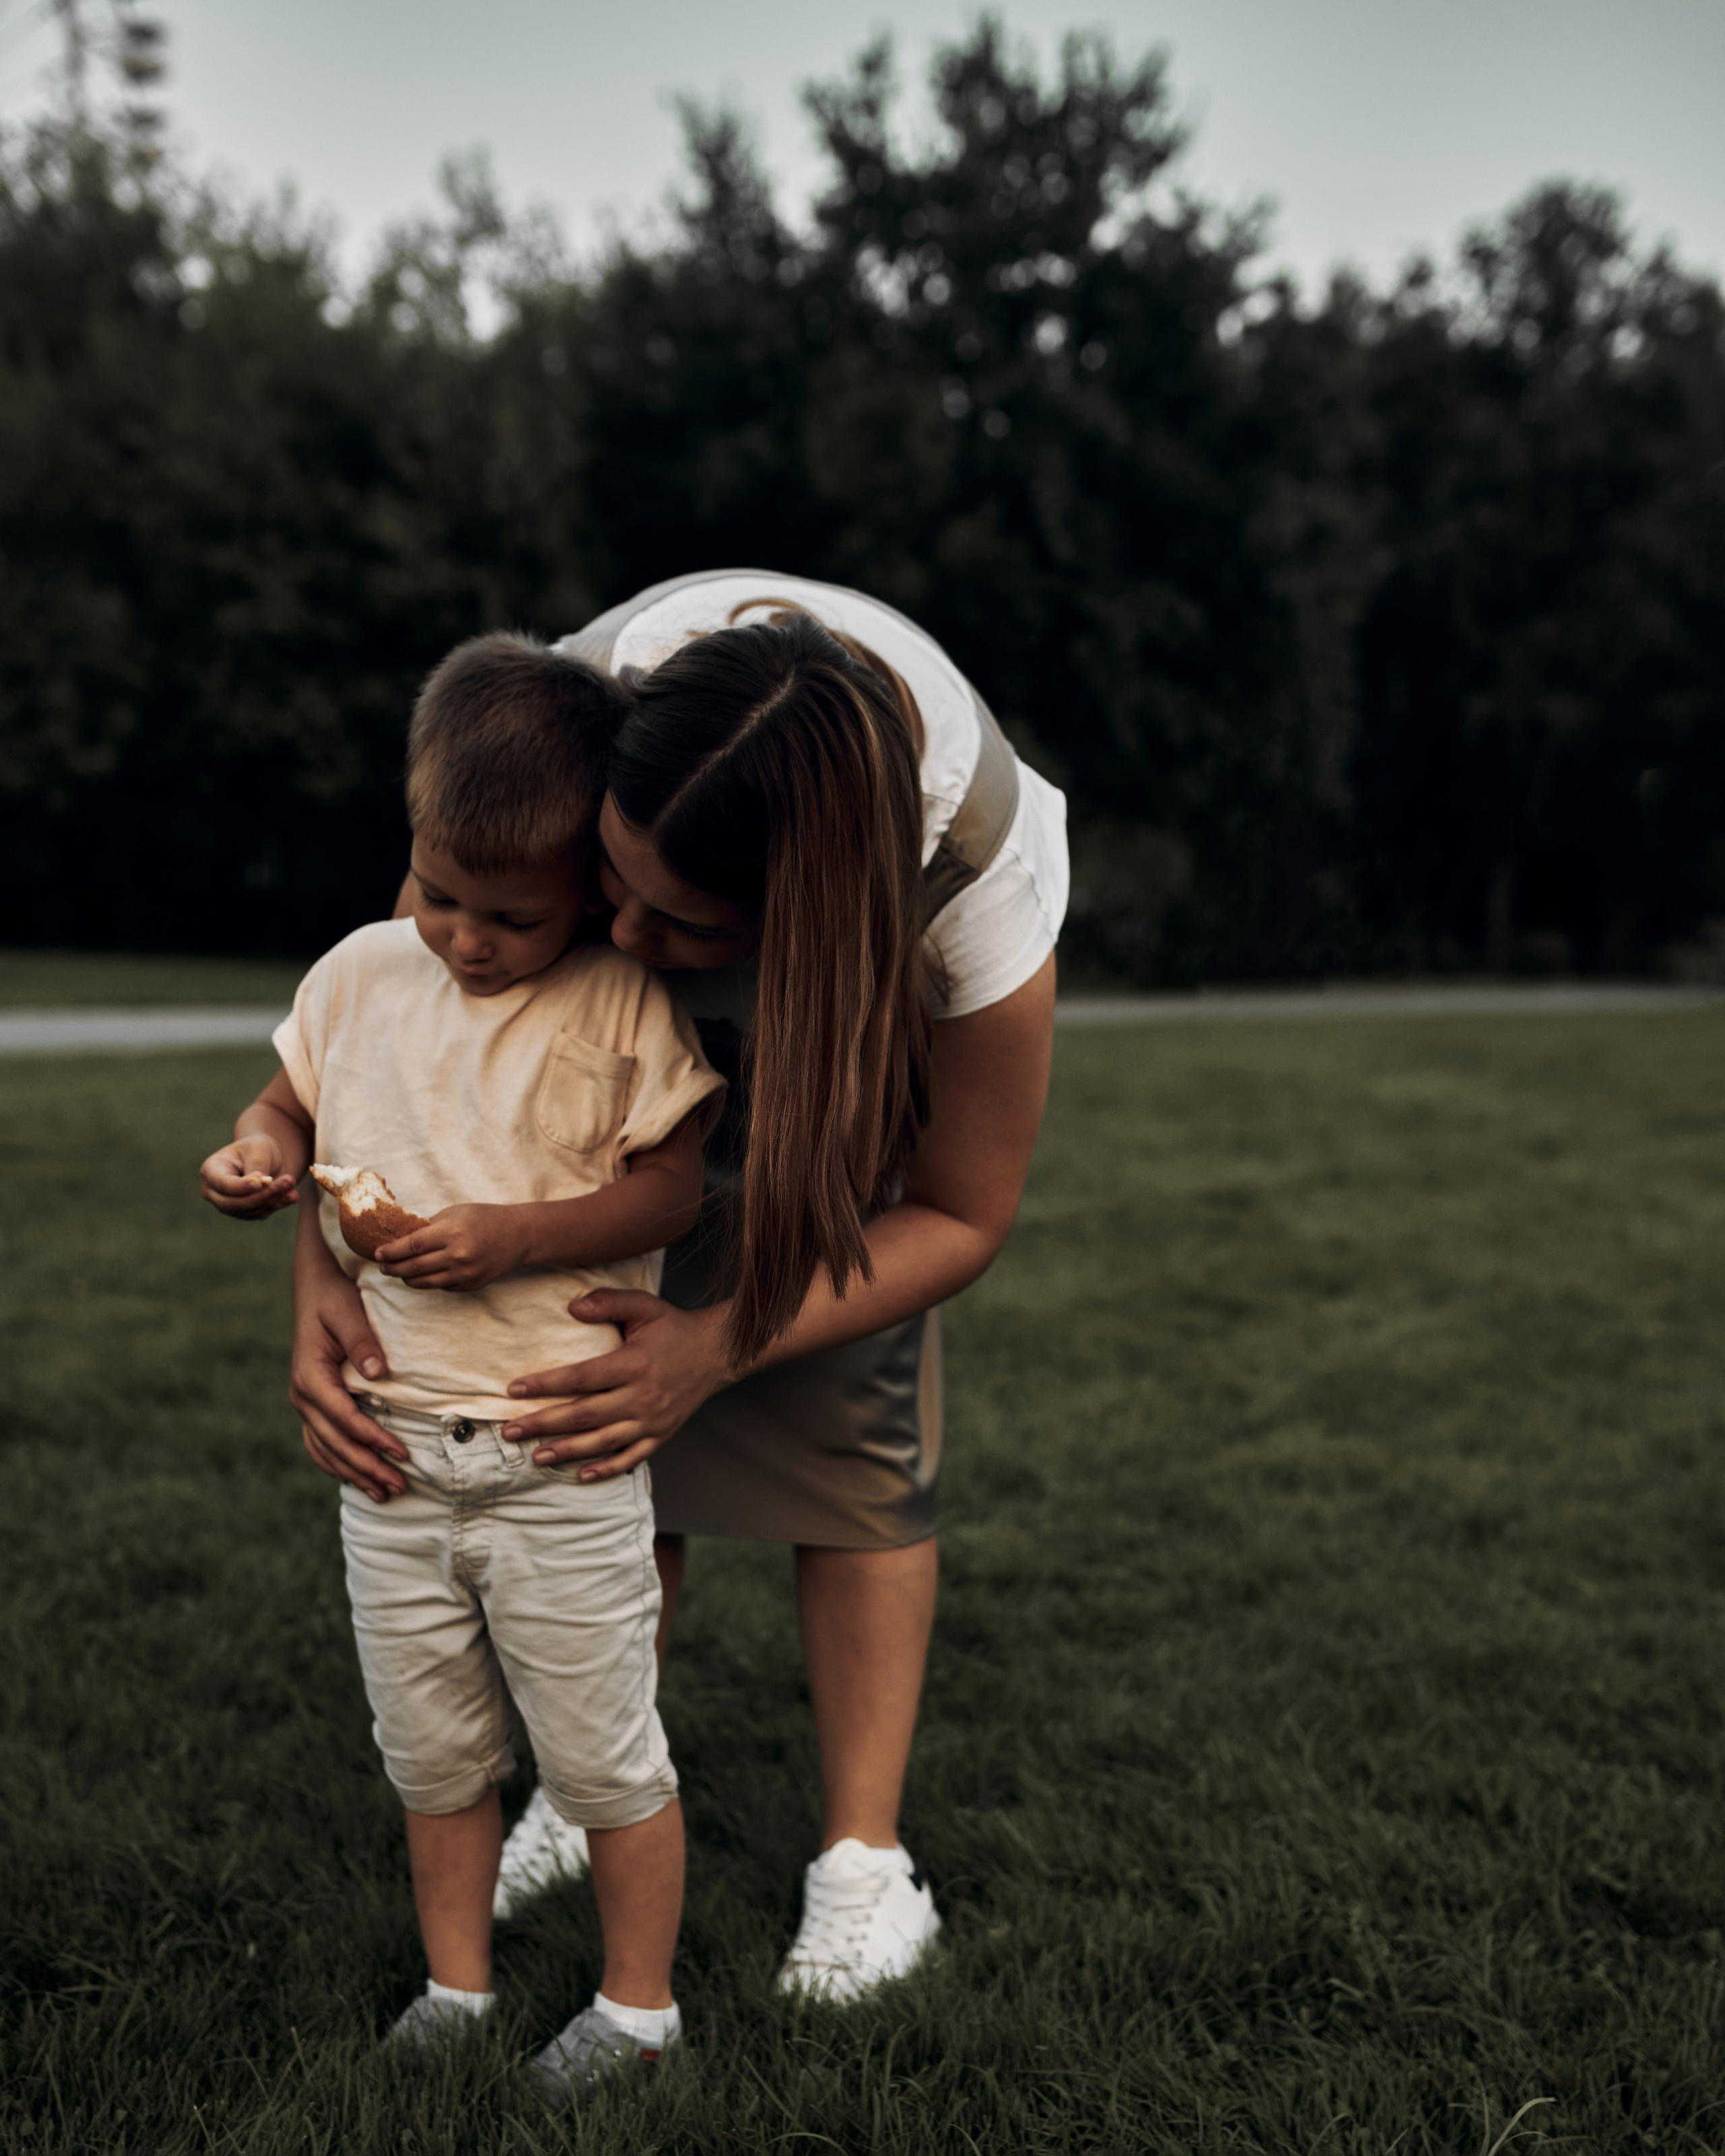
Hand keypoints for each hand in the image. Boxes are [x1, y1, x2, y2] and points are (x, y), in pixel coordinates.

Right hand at [201, 1136, 297, 1217]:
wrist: (264, 1157)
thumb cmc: (256, 1148)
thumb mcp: (258, 1149)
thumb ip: (256, 1166)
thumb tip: (258, 1185)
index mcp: (211, 1170)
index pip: (223, 1184)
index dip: (242, 1187)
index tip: (262, 1181)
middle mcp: (214, 1192)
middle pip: (234, 1203)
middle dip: (262, 1195)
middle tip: (287, 1181)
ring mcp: (228, 1205)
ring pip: (249, 1210)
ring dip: (273, 1198)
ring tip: (291, 1181)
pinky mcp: (244, 1212)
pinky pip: (260, 1213)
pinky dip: (277, 1204)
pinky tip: (291, 1194)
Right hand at [290, 1242, 409, 1501]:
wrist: (315, 1289)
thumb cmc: (335, 1298)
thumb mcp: (347, 1312)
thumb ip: (361, 1341)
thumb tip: (378, 1373)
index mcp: (310, 1377)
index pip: (344, 1419)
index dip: (373, 1440)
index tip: (402, 1454)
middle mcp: (302, 1395)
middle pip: (336, 1443)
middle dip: (368, 1468)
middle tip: (400, 1487)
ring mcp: (304, 1403)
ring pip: (326, 1450)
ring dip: (354, 1474)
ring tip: (385, 1494)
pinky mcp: (312, 1404)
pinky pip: (320, 1443)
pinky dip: (338, 1464)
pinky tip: (358, 1479)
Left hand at [375, 1204, 527, 1291]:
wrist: (518, 1235)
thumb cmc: (485, 1218)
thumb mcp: (455, 1212)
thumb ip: (429, 1226)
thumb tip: (400, 1238)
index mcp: (452, 1232)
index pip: (412, 1246)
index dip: (391, 1252)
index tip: (377, 1253)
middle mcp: (458, 1255)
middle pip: (414, 1267)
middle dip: (393, 1268)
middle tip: (383, 1267)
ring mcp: (465, 1274)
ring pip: (425, 1283)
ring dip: (406, 1279)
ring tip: (398, 1272)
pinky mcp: (471, 1285)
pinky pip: (442, 1287)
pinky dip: (429, 1281)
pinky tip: (423, 1274)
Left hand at [501, 1291, 729, 1480]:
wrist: (717, 1353)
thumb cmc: (673, 1327)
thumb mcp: (644, 1305)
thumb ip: (608, 1301)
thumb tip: (571, 1307)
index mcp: (634, 1364)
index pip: (581, 1377)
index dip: (545, 1384)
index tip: (513, 1389)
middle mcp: (642, 1396)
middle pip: (584, 1415)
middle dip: (543, 1424)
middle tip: (509, 1432)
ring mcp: (652, 1420)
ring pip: (603, 1441)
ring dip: (567, 1451)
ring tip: (536, 1457)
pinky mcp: (661, 1434)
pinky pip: (632, 1458)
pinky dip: (607, 1469)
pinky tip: (582, 1475)